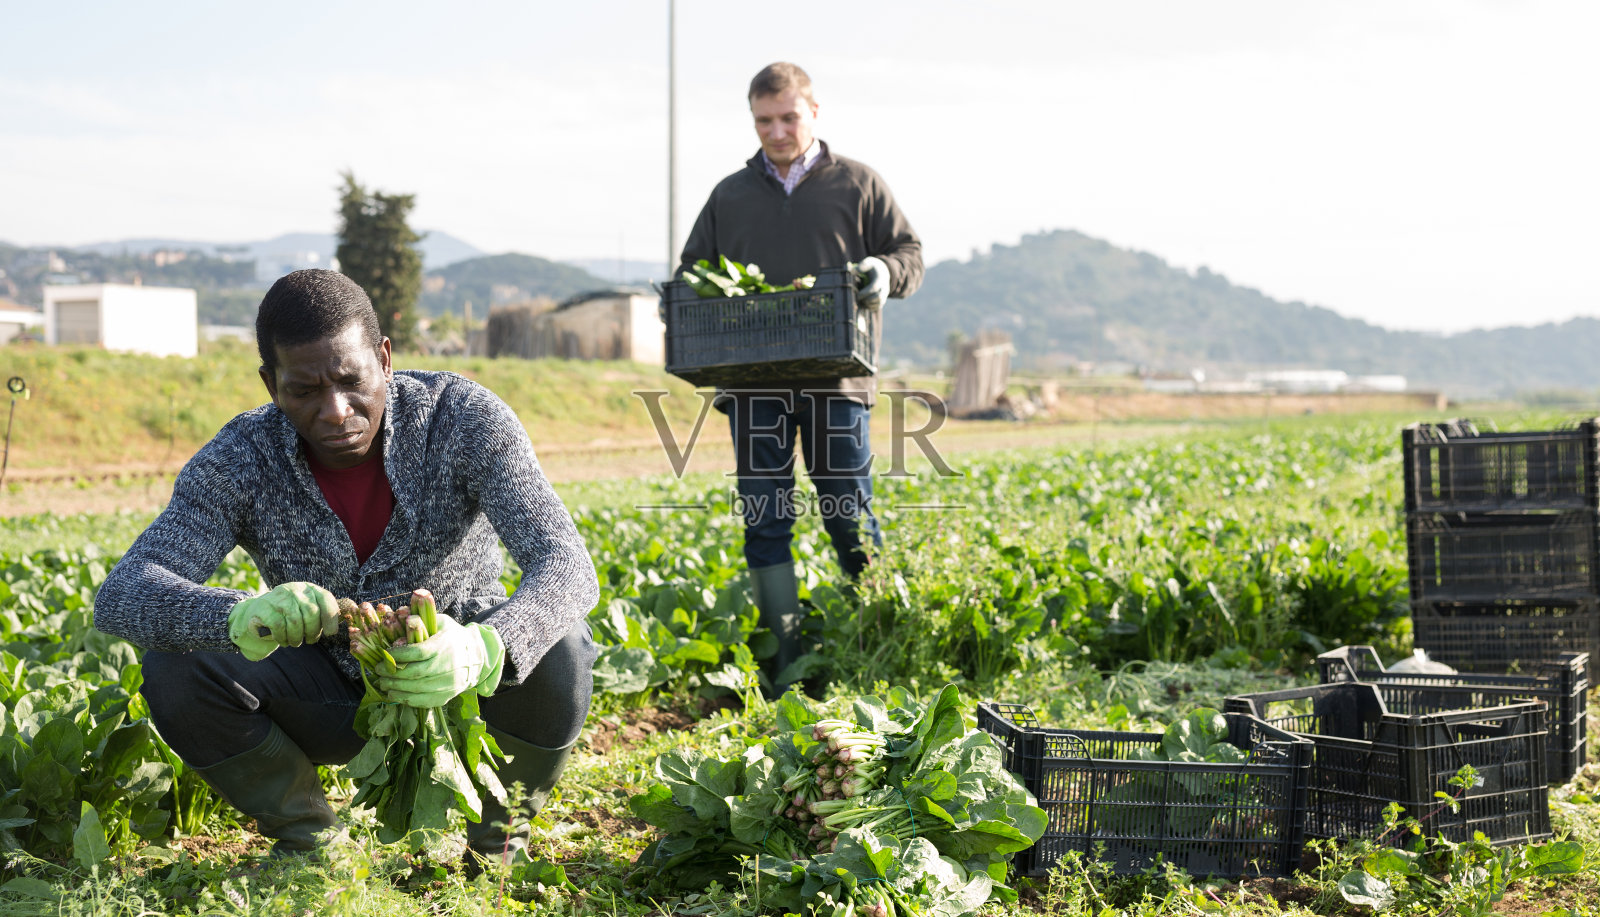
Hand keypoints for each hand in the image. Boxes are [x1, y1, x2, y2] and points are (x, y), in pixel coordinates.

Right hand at [227, 582, 339, 661]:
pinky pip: (279, 627)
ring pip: (295, 622)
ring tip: (295, 642)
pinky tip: (283, 640)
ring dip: (297, 637)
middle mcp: (295, 589)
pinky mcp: (264, 607)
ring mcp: (278, 597)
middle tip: (309, 640)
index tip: (330, 633)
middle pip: (311, 613)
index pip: (326, 599)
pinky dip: (283, 638)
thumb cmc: (290, 615)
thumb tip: (351, 610)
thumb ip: (324, 612)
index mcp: (309, 588)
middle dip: (313, 632)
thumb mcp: (307, 610)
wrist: (259, 613)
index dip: (330, 618)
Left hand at [374, 616, 505, 707]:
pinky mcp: (445, 697)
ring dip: (394, 688)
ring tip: (383, 683)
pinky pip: (421, 701)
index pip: (416, 653)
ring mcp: (446, 684)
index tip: (384, 655)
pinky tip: (394, 694)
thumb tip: (397, 615)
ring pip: (415, 689)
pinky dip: (405, 699)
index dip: (397, 655)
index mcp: (443, 646)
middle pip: (413, 673)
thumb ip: (420, 620)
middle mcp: (446, 666)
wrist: (476, 657)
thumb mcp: (441, 622)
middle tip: (378, 671)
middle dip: (391, 673)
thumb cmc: (453, 637)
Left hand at [853, 257, 889, 310]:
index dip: (865, 293)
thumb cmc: (873, 267)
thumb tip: (853, 271)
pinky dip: (871, 308)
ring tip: (861, 302)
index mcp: (880, 278)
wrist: (884, 271)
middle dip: (867, 300)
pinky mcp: (883, 299)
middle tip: (859, 299)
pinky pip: (878, 307)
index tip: (858, 295)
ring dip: (869, 305)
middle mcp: (884, 287)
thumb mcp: (869, 262)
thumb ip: (863, 265)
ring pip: (879, 304)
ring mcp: (885, 294)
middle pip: (879, 298)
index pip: (874, 288)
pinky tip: (864, 304)